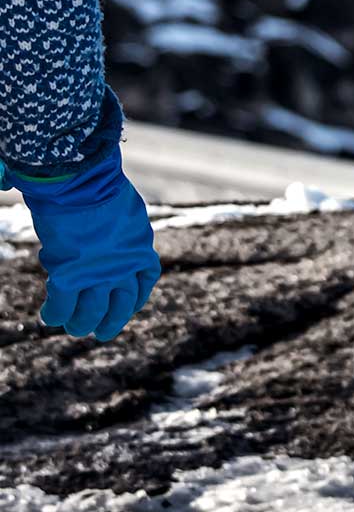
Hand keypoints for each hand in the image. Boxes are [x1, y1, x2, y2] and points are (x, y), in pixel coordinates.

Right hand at [6, 145, 160, 340]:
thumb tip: (104, 232)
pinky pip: (62, 307)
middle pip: (121, 306)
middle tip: (99, 332)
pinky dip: (55, 314)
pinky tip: (49, 315)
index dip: (135, 298)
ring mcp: (97, 274)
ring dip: (80, 324)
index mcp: (139, 244)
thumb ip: (117, 228)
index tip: (127, 305)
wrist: (81, 179)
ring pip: (91, 314)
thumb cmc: (95, 181)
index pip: (145, 279)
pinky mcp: (70, 277)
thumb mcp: (121, 207)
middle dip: (110, 322)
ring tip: (72, 327)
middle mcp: (123, 265)